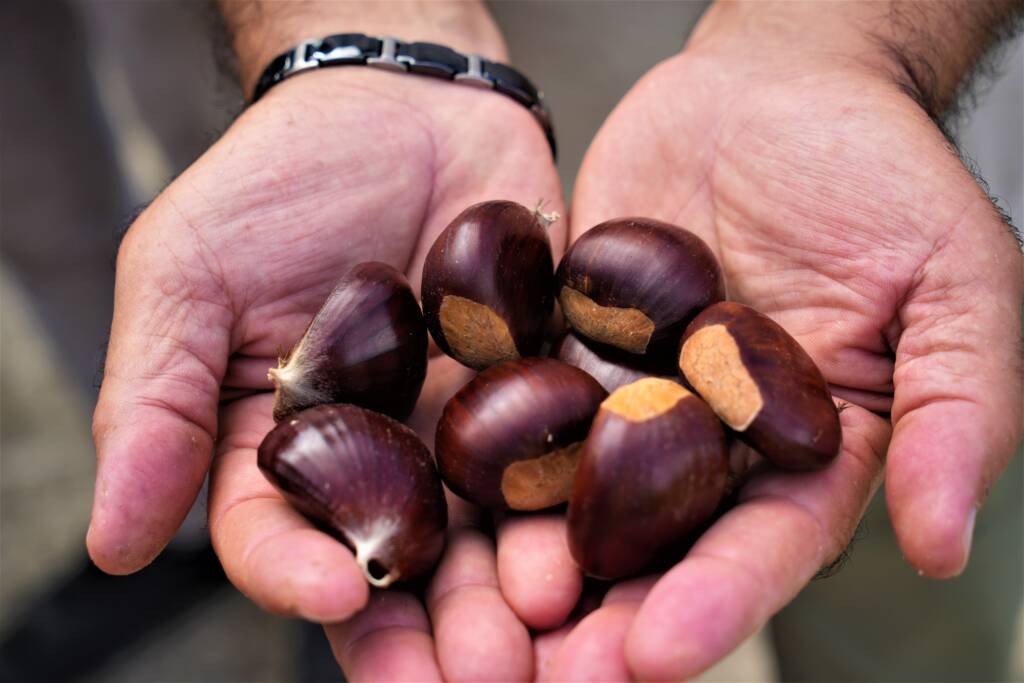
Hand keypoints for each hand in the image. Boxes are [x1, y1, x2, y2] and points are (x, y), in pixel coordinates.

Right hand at [87, 62, 564, 679]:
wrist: (405, 104)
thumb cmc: (279, 180)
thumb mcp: (188, 275)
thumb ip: (159, 405)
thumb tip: (110, 544)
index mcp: (287, 452)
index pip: (283, 538)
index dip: (302, 573)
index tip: (341, 590)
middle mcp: (384, 462)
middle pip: (404, 568)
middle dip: (436, 628)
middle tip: (480, 673)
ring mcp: (473, 434)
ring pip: (496, 536)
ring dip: (523, 591)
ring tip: (552, 625)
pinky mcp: (550, 392)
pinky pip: (574, 455)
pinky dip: (591, 501)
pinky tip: (613, 541)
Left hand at [529, 5, 1021, 679]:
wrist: (777, 90)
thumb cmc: (884, 176)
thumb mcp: (955, 283)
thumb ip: (958, 410)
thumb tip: (945, 546)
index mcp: (803, 453)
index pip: (764, 544)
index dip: (719, 599)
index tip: (660, 649)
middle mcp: (707, 443)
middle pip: (655, 545)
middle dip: (604, 613)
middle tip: (548, 674)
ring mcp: (625, 394)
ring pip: (570, 490)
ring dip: (527, 556)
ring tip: (480, 613)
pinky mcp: (561, 341)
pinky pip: (516, 394)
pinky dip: (479, 444)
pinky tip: (436, 490)